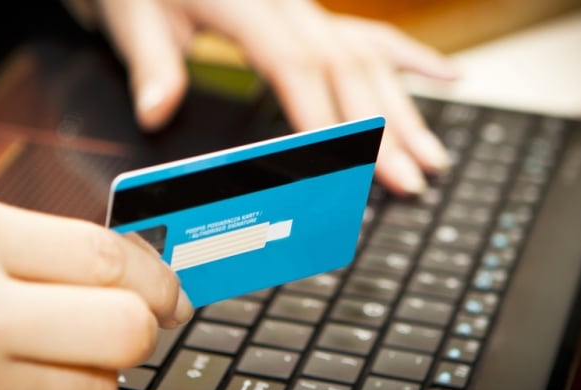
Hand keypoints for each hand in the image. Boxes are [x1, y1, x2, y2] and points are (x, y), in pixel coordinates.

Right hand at [0, 192, 191, 389]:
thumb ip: (53, 245)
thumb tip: (147, 272)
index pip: (108, 259)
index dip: (157, 275)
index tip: (171, 288)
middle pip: (124, 330)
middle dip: (141, 325)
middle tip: (127, 320)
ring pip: (99, 389)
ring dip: (93, 369)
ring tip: (48, 350)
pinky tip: (19, 388)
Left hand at [92, 0, 457, 194]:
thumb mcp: (133, 17)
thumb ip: (151, 64)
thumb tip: (158, 112)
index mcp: (245, 4)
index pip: (295, 65)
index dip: (323, 116)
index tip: (347, 164)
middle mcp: (288, 6)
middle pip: (346, 67)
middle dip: (380, 129)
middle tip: (409, 180)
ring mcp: (307, 10)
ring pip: (368, 56)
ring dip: (405, 109)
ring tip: (433, 156)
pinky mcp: (313, 18)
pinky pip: (370, 36)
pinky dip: (410, 61)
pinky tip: (447, 79)